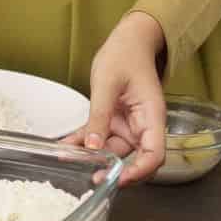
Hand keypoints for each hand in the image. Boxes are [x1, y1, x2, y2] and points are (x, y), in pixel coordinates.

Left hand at [65, 11, 167, 186]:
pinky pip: (100, 136)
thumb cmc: (124, 56)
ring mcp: (128, 124)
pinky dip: (84, 141)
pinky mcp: (115, 120)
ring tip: (68, 158)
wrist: (127, 41)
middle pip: (133, 158)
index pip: (154, 155)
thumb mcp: (107, 83)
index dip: (140, 172)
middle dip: (113, 170)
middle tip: (91, 178)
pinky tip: (67, 145)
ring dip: (92, 156)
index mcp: (152, 116)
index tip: (120, 179)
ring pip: (113, 149)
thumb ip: (100, 115)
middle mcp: (143, 125)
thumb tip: (93, 146)